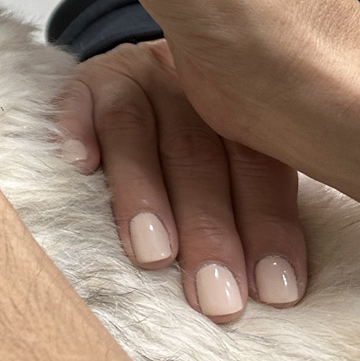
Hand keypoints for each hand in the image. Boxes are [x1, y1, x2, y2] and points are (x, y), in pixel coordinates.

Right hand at [59, 40, 304, 321]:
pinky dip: (76, 130)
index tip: (274, 293)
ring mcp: (135, 77)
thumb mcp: (248, 149)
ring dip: (141, 193)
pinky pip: (77, 100)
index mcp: (242, 106)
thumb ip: (260, 194)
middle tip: (216, 297)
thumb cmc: (208, 134)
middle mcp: (189, 86)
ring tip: (152, 256)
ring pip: (134, 129)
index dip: (267, 228)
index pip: (258, 168)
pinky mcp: (87, 80)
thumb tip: (283, 288)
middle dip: (207, 230)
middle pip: (195, 154)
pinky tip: (79, 164)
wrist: (174, 62)